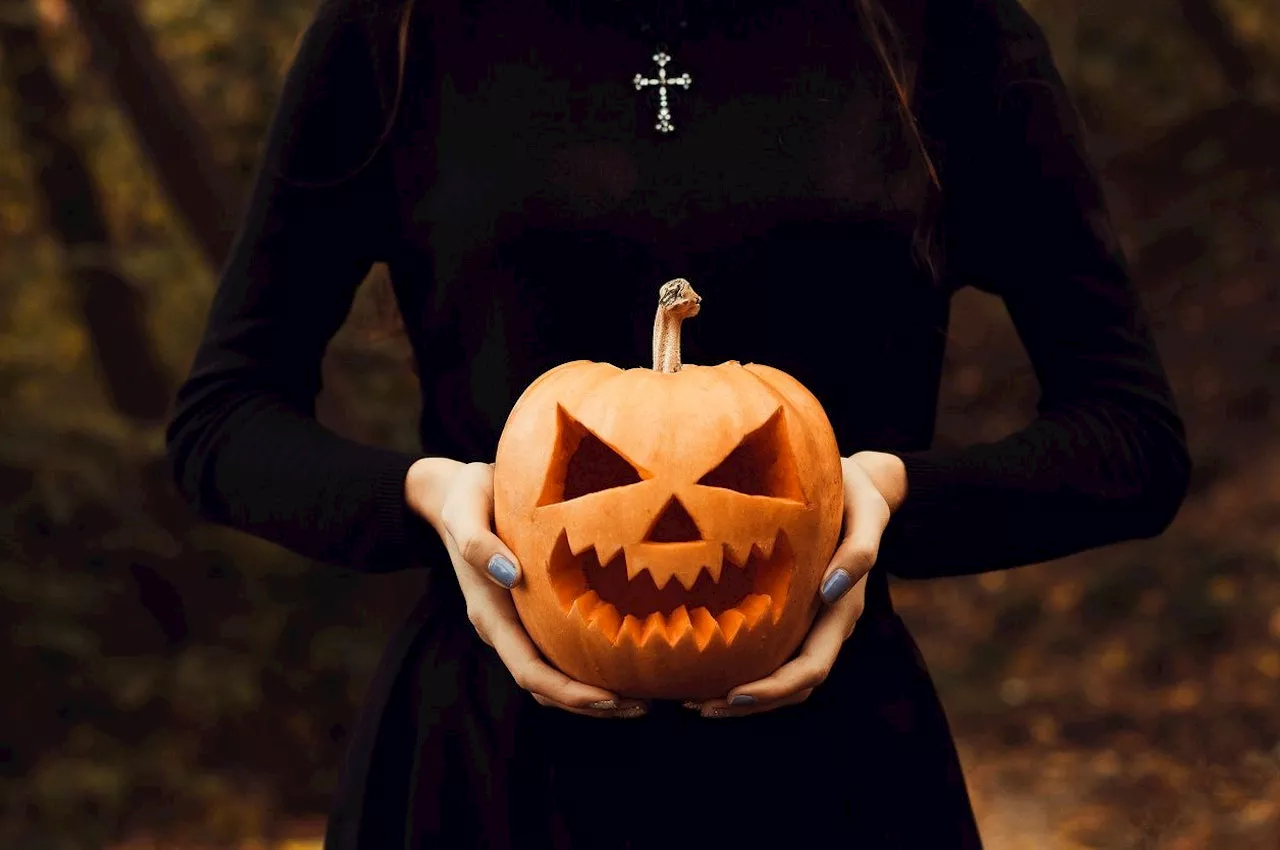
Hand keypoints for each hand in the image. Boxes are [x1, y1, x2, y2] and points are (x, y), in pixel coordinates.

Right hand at [405, 457, 647, 718]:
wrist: (456, 494)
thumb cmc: (467, 497)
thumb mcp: (466, 510)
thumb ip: (478, 542)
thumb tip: (511, 575)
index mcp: (489, 614)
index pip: (529, 671)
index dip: (569, 691)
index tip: (611, 697)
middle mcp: (504, 628)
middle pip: (546, 687)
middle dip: (592, 704)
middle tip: (644, 707)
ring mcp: (518, 624)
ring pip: (554, 676)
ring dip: (595, 694)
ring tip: (643, 697)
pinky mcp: (532, 613)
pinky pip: (561, 652)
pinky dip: (591, 666)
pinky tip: (626, 658)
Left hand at [684, 451, 905, 717]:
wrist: (858, 483)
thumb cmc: (857, 492)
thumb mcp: (868, 511)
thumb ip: (860, 550)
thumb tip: (830, 590)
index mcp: (842, 609)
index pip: (811, 668)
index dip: (774, 689)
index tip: (733, 694)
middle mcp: (827, 624)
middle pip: (792, 686)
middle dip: (747, 703)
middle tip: (695, 707)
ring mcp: (810, 620)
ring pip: (780, 676)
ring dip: (740, 696)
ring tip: (691, 700)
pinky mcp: (793, 610)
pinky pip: (769, 652)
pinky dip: (741, 666)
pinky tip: (703, 663)